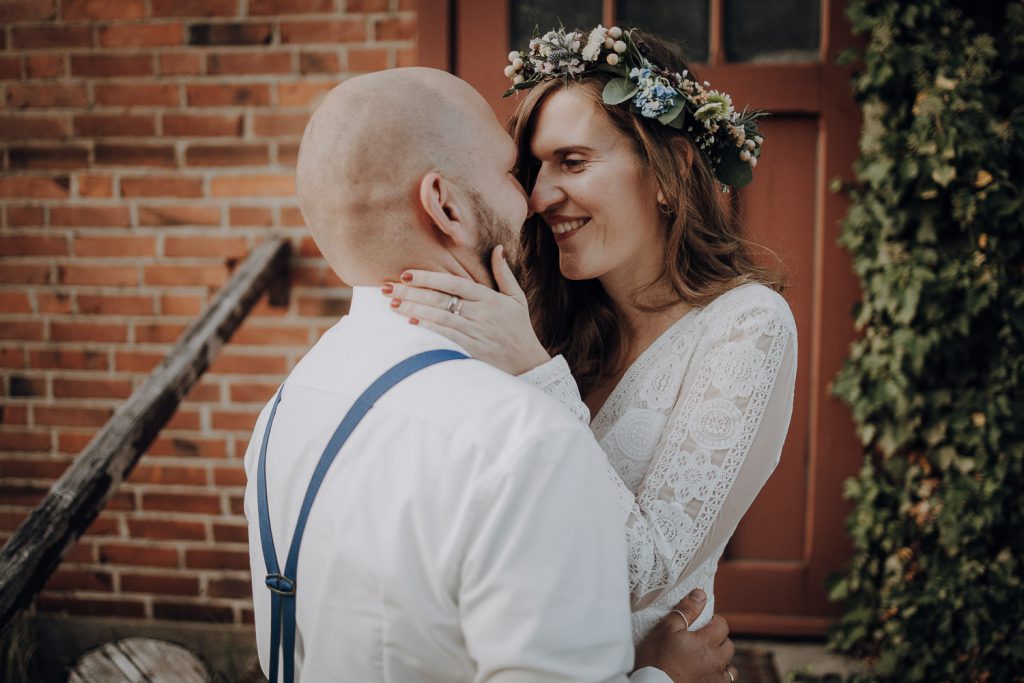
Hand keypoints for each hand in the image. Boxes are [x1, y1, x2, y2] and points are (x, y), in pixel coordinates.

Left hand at [385, 245, 551, 374]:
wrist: (529, 364)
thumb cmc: (519, 329)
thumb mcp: (517, 299)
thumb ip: (504, 274)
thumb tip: (498, 249)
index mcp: (488, 297)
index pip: (453, 283)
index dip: (428, 277)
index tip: (406, 274)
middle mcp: (481, 313)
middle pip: (440, 298)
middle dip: (411, 292)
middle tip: (387, 288)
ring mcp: (476, 332)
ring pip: (439, 316)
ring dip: (414, 310)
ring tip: (393, 304)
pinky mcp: (472, 350)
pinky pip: (446, 336)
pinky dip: (428, 329)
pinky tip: (411, 323)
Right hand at [634, 589, 736, 682]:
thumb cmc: (657, 658)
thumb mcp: (667, 628)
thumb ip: (686, 611)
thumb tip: (700, 594)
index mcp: (707, 642)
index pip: (722, 624)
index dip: (712, 620)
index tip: (701, 623)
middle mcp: (716, 661)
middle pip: (728, 644)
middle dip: (718, 639)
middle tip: (701, 639)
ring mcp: (715, 678)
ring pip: (730, 665)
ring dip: (721, 659)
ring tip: (705, 658)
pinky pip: (725, 681)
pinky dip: (719, 675)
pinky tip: (707, 672)